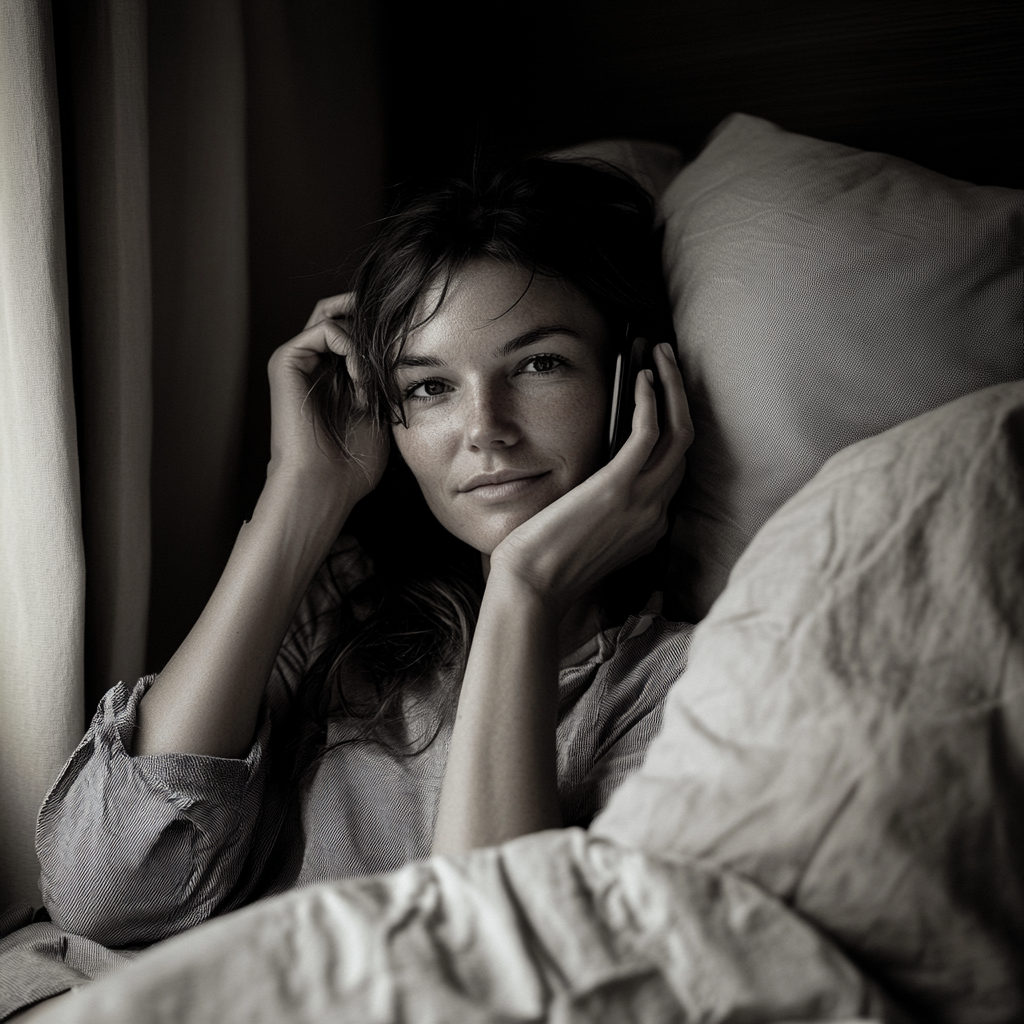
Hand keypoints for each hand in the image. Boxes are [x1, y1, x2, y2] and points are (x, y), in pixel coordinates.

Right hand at [266, 292, 387, 506]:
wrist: (325, 483)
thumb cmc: (353, 461)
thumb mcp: (380, 410)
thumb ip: (381, 376)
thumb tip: (396, 342)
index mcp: (331, 377)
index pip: (353, 330)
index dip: (381, 329)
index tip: (410, 347)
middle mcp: (311, 364)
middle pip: (339, 313)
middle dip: (371, 319)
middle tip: (398, 335)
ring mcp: (297, 361)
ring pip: (335, 316)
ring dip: (364, 342)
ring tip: (373, 379)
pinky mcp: (285, 360)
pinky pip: (325, 328)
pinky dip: (351, 346)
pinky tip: (360, 378)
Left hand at [488, 342, 692, 616]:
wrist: (531, 589)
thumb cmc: (545, 566)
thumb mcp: (587, 537)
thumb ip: (605, 511)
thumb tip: (599, 478)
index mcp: (650, 526)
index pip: (674, 469)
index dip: (672, 426)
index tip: (661, 393)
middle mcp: (656, 513)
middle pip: (685, 445)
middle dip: (680, 397)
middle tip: (667, 360)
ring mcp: (642, 501)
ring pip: (679, 433)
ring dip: (673, 388)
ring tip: (660, 354)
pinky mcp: (618, 488)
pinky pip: (650, 434)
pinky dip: (651, 401)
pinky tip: (642, 378)